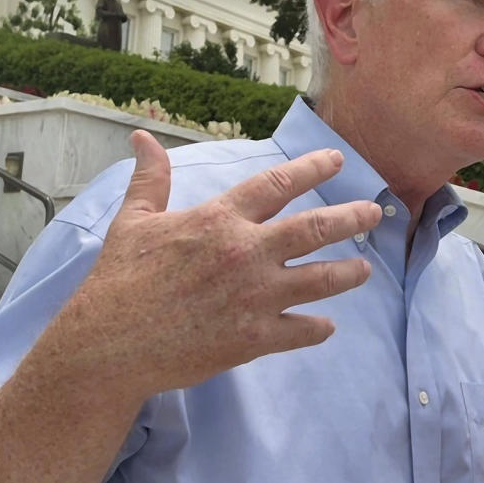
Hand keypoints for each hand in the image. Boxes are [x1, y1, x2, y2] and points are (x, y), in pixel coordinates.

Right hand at [66, 130, 380, 399]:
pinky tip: (327, 326)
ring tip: (364, 269)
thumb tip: (143, 138)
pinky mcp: (253, 339)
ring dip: (347, 273)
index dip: (311, 168)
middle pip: (313, 228)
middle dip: (350, 217)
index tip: (337, 160)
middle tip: (375, 213)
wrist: (109, 344)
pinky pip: (299, 331)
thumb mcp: (134, 220)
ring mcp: (254, 297)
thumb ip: (150, 179)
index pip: (277, 184)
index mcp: (220, 219)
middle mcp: (246, 253)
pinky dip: (317, 329)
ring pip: (319, 279)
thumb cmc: (120, 279)